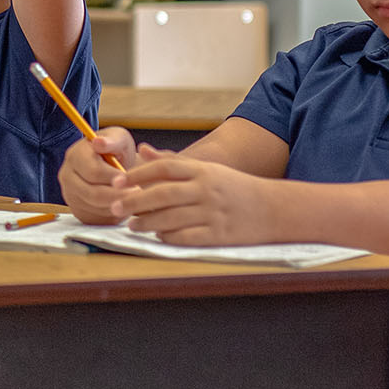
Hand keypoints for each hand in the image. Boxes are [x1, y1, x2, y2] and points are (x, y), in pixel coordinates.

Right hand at [58, 126, 140, 223]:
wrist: (113, 167)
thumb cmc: (117, 152)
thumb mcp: (118, 139)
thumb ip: (111, 140)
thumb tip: (99, 142)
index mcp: (75, 155)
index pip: (92, 171)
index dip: (113, 177)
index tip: (131, 179)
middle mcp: (67, 176)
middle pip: (92, 194)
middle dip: (118, 195)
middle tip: (138, 192)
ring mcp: (70, 196)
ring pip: (96, 208)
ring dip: (118, 205)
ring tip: (135, 198)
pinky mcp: (78, 211)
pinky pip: (97, 220)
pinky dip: (113, 215)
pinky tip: (124, 204)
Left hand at [108, 147, 278, 245]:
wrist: (274, 210)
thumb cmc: (233, 188)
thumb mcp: (207, 169)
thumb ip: (174, 162)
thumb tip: (142, 150)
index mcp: (202, 171)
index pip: (163, 169)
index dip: (137, 175)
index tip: (117, 183)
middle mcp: (206, 190)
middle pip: (162, 194)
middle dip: (134, 202)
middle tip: (114, 208)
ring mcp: (213, 213)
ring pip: (170, 218)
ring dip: (146, 222)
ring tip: (132, 225)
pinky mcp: (219, 235)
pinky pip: (186, 238)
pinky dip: (168, 237)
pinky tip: (157, 236)